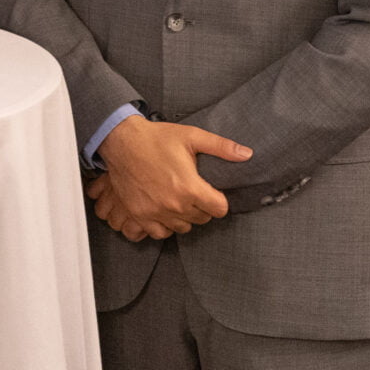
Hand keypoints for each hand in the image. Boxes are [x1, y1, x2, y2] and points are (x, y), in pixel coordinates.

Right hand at [86, 116, 250, 242]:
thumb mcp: (192, 136)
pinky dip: (166, 225)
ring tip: (180, 200)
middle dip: (203, 207)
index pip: (219, 209)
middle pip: (202, 219)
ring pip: (183, 227)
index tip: (212, 192)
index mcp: (190, 187)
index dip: (219, 200)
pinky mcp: (140, 215)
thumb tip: (247, 154)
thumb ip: (222, 147)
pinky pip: (160, 233)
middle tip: (194, 192)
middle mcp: (174, 204)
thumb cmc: (157, 138)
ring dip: (185, 216)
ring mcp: (155, 212)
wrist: (122, 141)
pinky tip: (165, 211)